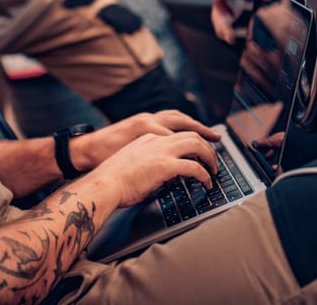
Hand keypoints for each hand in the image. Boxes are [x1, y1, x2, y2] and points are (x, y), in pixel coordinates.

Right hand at [87, 131, 219, 207]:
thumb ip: (149, 162)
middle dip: (206, 145)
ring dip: (209, 157)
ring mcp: (161, 151)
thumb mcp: (132, 162)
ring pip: (196, 144)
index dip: (192, 141)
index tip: (199, 150)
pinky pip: (194, 167)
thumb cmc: (112, 180)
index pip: (176, 133)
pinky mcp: (165, 165)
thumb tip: (164, 175)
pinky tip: (207, 183)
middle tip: (213, 159)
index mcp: (147, 136)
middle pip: (191, 133)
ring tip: (214, 170)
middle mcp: (156, 139)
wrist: (103, 184)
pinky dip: (204, 175)